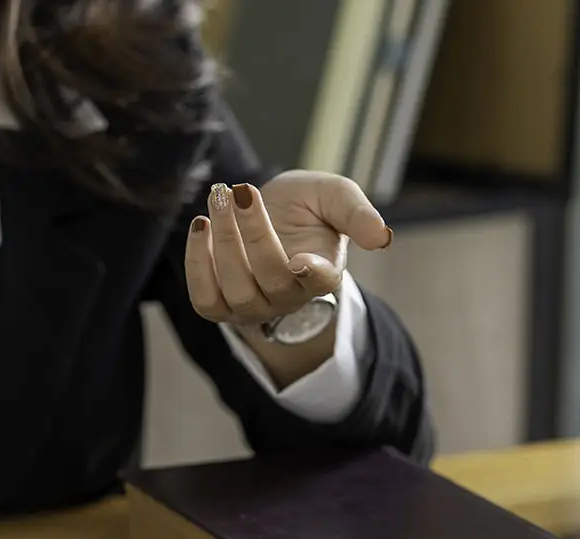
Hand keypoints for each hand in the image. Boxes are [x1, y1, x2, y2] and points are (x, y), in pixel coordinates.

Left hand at [184, 172, 392, 325]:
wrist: (266, 212)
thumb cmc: (306, 206)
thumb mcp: (334, 197)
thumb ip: (358, 213)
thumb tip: (383, 238)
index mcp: (322, 274)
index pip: (320, 282)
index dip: (312, 274)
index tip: (301, 258)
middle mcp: (287, 298)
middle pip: (269, 278)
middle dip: (252, 233)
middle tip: (238, 190)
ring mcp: (252, 307)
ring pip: (235, 289)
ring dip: (223, 241)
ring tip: (218, 197)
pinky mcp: (218, 307)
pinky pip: (204, 298)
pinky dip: (196, 264)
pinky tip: (200, 226)